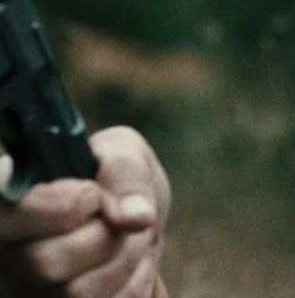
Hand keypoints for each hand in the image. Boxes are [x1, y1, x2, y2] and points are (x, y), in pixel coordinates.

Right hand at [0, 126, 169, 297]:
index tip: (92, 196)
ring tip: (129, 241)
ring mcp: (27, 291)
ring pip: (78, 293)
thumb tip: (137, 217)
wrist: (135, 228)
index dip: (57, 209)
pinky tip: (129, 267)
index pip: (5, 216)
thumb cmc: (118, 184)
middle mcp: (7, 254)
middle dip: (103, 237)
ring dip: (125, 261)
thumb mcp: (124, 154)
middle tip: (120, 221)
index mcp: (8, 205)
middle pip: (44, 263)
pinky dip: (134, 285)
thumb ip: (125, 173)